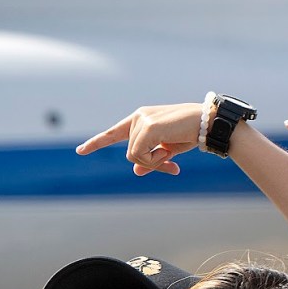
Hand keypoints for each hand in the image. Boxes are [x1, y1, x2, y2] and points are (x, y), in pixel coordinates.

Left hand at [76, 102, 206, 176]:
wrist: (207, 124)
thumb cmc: (190, 134)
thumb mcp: (167, 150)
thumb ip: (150, 159)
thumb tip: (136, 171)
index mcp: (142, 119)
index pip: (114, 133)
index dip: (97, 142)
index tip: (80, 151)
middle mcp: (139, 117)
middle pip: (130, 154)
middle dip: (150, 163)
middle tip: (170, 162)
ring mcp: (142, 120)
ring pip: (134, 157)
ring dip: (154, 162)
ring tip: (170, 152)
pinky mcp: (147, 126)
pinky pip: (141, 156)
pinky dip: (155, 160)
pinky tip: (168, 151)